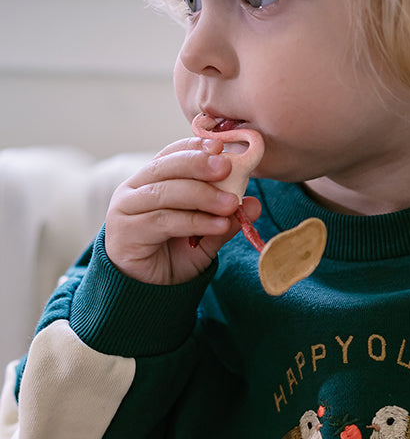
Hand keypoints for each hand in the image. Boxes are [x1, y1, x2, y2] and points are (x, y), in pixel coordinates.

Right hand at [104, 136, 260, 284]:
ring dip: (202, 196)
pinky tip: (218, 224)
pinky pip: (164, 221)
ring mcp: (126, 209)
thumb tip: (253, 204)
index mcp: (151, 181)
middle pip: (166, 168)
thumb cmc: (173, 255)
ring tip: (230, 204)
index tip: (221, 146)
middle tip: (227, 167)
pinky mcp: (127, 232)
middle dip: (199, 165)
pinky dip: (194, 221)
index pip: (171, 154)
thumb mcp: (206, 235)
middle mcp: (134, 190)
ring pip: (165, 193)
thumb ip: (224, 218)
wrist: (149, 291)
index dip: (195, 148)